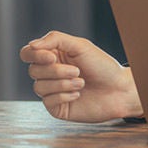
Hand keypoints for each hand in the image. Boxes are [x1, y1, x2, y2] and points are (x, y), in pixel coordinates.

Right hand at [19, 31, 142, 122]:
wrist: (119, 90)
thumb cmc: (102, 66)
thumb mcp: (79, 45)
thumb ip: (54, 39)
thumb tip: (31, 45)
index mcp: (52, 56)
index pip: (27, 54)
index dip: (34, 55)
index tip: (52, 57)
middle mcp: (49, 73)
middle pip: (33, 70)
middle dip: (56, 71)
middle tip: (78, 71)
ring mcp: (52, 91)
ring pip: (39, 87)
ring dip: (62, 84)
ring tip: (81, 83)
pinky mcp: (57, 107)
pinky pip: (48, 101)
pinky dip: (64, 96)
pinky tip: (78, 94)